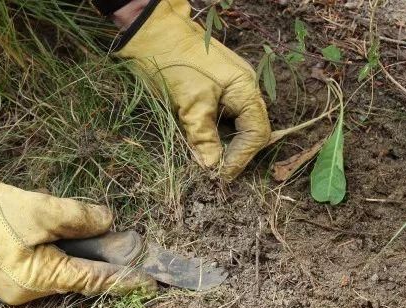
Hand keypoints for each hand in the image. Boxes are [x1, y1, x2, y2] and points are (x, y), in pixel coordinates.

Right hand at [0, 159, 156, 304]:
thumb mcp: (41, 210)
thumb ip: (80, 217)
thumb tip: (107, 221)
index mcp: (38, 280)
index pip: (92, 281)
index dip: (123, 278)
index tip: (149, 278)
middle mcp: (27, 290)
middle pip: (77, 276)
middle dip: (104, 262)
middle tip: (129, 245)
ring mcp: (14, 283)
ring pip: (59, 269)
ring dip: (81, 253)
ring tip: (104, 237)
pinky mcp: (5, 271)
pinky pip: (41, 264)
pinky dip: (59, 251)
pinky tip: (70, 234)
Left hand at [115, 0, 270, 180]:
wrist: (149, 32)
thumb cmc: (172, 63)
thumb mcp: (190, 102)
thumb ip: (203, 136)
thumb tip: (212, 168)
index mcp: (245, 88)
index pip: (256, 132)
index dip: (241, 157)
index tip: (221, 176)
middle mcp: (241, 88)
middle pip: (249, 129)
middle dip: (234, 153)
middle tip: (215, 173)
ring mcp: (227, 87)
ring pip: (232, 125)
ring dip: (221, 145)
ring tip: (207, 163)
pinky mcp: (210, 89)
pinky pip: (219, 117)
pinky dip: (211, 134)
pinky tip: (199, 145)